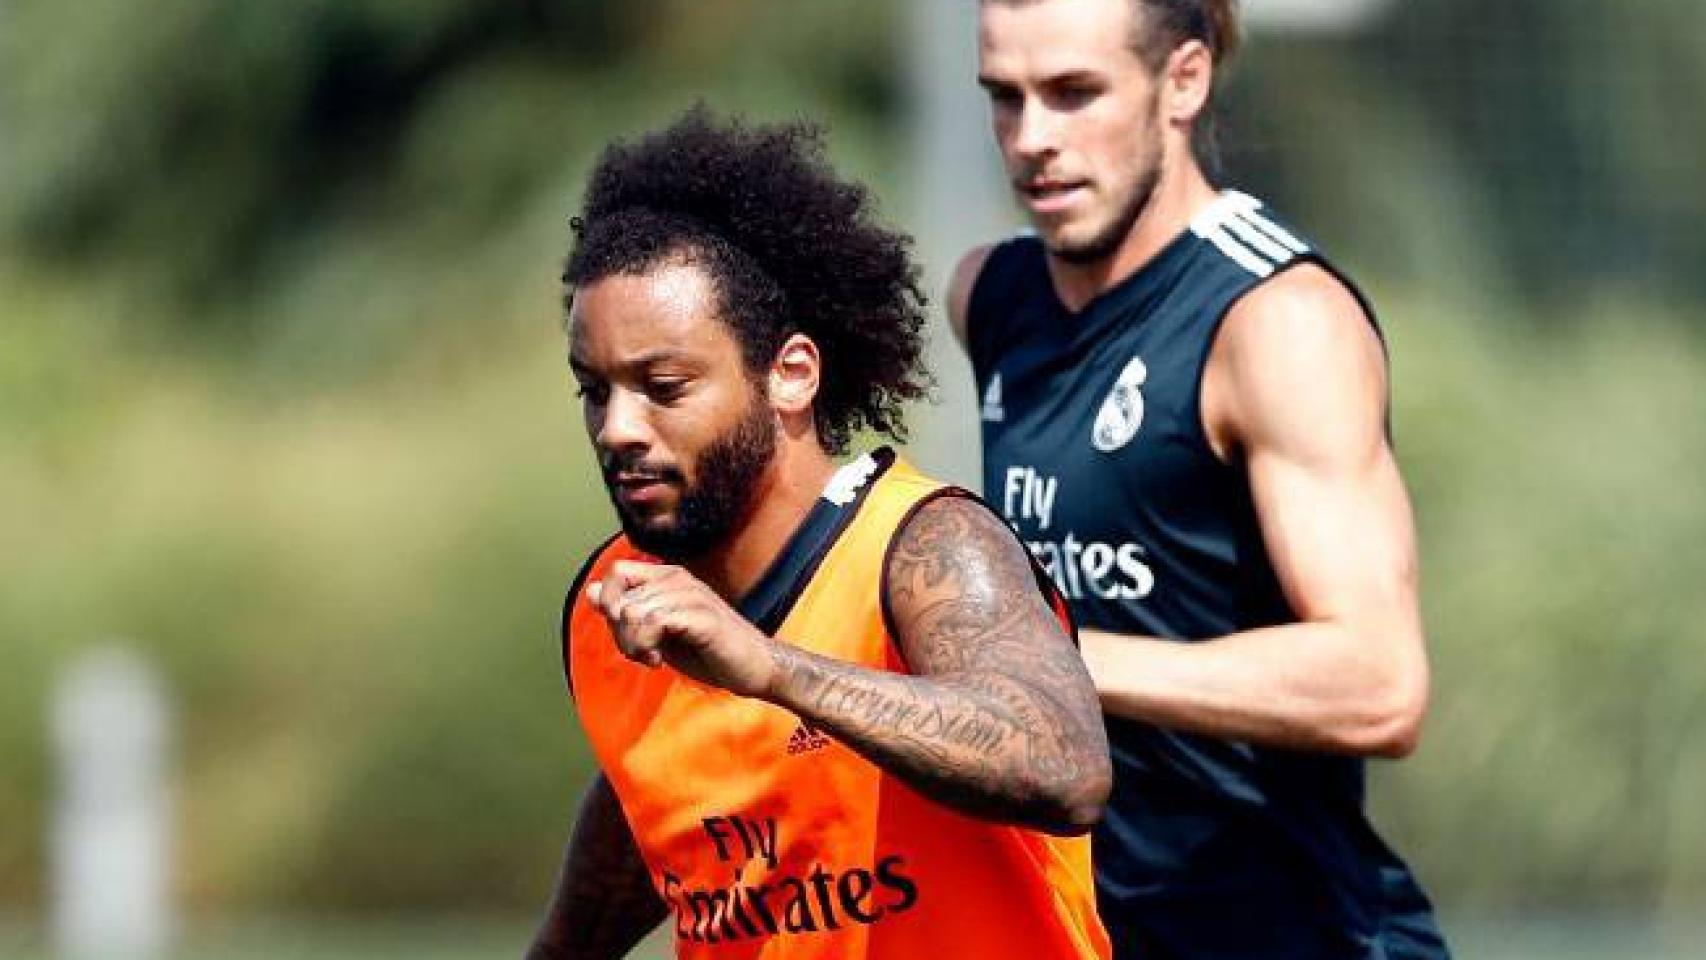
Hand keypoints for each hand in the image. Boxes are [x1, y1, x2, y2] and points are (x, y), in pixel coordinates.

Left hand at [587, 560, 776, 697]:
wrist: (754, 667)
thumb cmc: (709, 651)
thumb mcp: (659, 631)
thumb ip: (628, 611)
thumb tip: (591, 591)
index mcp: (667, 577)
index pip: (615, 572)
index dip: (610, 604)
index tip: (628, 633)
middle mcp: (678, 578)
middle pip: (619, 598)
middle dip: (620, 634)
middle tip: (642, 653)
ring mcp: (691, 594)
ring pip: (631, 611)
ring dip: (633, 643)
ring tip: (651, 657)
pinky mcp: (701, 616)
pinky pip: (653, 621)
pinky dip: (647, 646)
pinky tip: (658, 661)